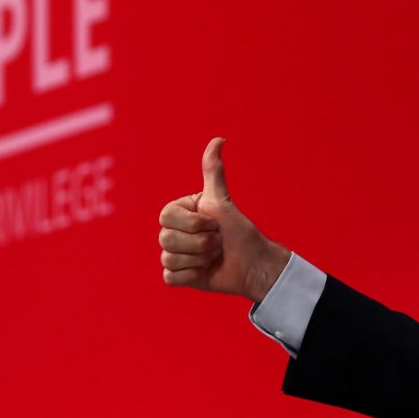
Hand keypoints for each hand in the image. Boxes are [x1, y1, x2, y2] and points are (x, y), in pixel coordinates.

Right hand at [158, 137, 290, 301]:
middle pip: (166, 239)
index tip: (214, 223)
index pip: (166, 217)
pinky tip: (205, 271)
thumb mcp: (222, 200)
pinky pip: (171, 277)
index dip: (194, 223)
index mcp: (179, 213)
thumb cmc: (239, 230)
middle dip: (200, 243)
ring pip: (169, 259)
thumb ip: (213, 171)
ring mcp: (174, 255)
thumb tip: (219, 139)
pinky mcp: (177, 276)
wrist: (252, 263)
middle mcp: (173, 233)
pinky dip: (192, 275)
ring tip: (213, 256)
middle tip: (217, 242)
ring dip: (199, 259)